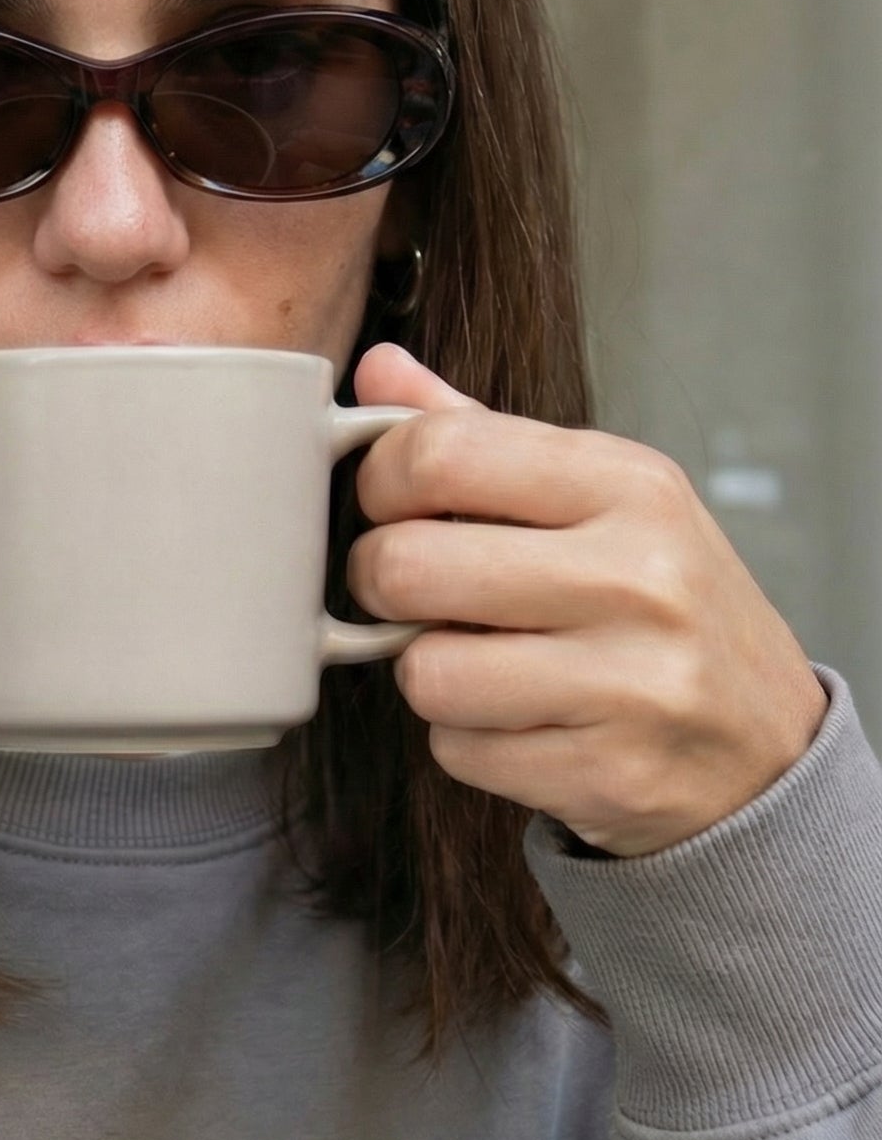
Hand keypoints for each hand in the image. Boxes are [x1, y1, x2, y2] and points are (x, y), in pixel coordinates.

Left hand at [347, 342, 827, 856]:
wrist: (763, 742)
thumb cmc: (660, 601)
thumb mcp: (600, 497)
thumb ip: (481, 432)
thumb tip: (376, 367)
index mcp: (629, 483)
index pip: (440, 452)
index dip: (382, 482)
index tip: (394, 506)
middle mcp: (638, 575)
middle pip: (407, 565)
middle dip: (382, 583)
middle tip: (412, 592)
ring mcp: (629, 682)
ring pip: (424, 671)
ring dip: (429, 672)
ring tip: (483, 660)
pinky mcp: (607, 772)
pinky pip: (457, 751)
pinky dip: (468, 741)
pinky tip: (524, 721)